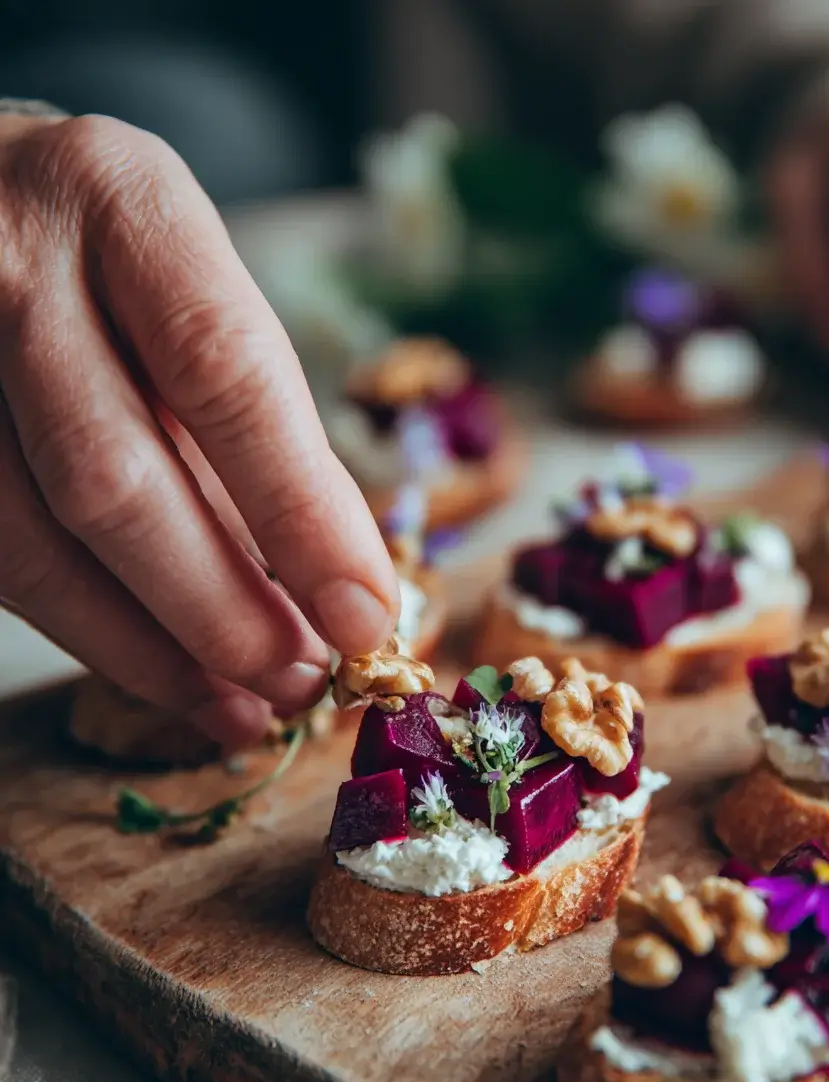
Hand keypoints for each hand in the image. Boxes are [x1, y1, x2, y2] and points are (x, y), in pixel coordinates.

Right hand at [0, 113, 398, 748]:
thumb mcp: (191, 282)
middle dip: (221, 609)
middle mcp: (10, 264)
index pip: (224, 375)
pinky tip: (165, 671)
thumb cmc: (106, 248)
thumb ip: (248, 416)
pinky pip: (0, 561)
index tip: (364, 614)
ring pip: (37, 543)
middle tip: (301, 680)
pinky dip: (92, 633)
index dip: (300, 513)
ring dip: (153, 649)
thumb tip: (327, 578)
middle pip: (116, 480)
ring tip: (244, 705)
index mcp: (121, 201)